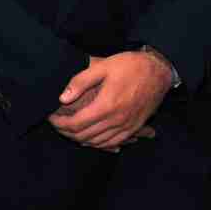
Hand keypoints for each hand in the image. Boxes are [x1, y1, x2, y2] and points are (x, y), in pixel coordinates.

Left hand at [50, 51, 173, 150]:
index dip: (60, 124)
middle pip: (84, 136)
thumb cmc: (131, 66)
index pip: (76, 124)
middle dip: (66, 132)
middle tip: (57, 124)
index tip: (51, 118)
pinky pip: (112, 143)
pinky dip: (98, 143)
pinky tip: (91, 138)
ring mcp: (126, 127)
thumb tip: (63, 98)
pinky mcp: (134, 128)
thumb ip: (81, 82)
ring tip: (69, 130)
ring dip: (80, 139)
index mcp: (106, 106)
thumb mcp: (103, 67)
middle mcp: (116, 121)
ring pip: (97, 142)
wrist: (159, 71)